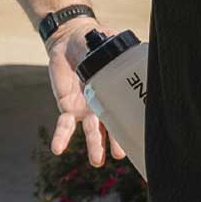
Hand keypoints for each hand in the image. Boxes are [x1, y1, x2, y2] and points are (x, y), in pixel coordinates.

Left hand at [44, 15, 120, 162]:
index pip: (128, 112)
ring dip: (95, 146)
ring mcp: (86, 108)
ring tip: (98, 162)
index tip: (143, 138)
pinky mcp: (68, 107)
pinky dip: (62, 137)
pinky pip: (64, 125)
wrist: (70, 39)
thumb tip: (129, 43)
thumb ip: (119, 46)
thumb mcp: (110, 43)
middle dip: (117, 142)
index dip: (134, 125)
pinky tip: (58, 150)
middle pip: (112, 127)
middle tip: (121, 154)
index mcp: (118, 92)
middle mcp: (104, 105)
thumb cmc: (94, 42)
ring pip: (92, 131)